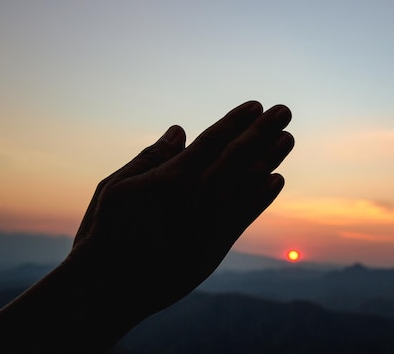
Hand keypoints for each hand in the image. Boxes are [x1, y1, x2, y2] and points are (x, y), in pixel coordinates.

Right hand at [69, 101, 293, 317]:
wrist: (109, 288)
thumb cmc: (106, 233)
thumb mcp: (115, 187)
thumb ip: (150, 158)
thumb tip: (179, 130)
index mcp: (172, 176)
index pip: (213, 139)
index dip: (236, 121)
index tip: (255, 105)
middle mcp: (198, 195)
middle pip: (239, 155)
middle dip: (263, 130)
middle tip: (284, 111)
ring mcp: (211, 221)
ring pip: (250, 181)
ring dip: (271, 157)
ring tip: (287, 138)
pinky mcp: (217, 246)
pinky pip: (248, 214)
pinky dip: (264, 195)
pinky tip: (277, 179)